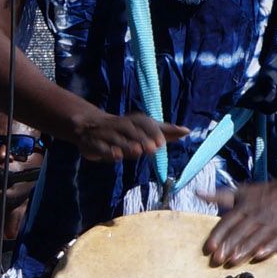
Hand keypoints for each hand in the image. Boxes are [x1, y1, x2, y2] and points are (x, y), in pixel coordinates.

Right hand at [70, 109, 186, 162]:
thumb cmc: (124, 131)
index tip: (162, 143)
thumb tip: (187, 131)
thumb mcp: (144, 129)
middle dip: (142, 139)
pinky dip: (108, 151)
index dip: (153, 131)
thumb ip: (165, 131)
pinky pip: (101, 147)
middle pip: (131, 130)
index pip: (144, 122)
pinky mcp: (94, 144)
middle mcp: (119, 125)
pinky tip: (116, 156)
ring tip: (136, 151)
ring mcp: (106, 134)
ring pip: (117, 138)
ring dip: (126, 144)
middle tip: (152, 149)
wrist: (89, 127)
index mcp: (133, 121)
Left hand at [206, 177, 276, 266]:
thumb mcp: (242, 192)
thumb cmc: (266, 192)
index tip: (209, 248)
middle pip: (240, 232)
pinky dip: (268, 248)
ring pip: (256, 238)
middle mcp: (257, 215)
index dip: (217, 236)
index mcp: (245, 207)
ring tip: (233, 261)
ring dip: (244, 250)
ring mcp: (273, 224)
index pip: (228, 223)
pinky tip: (259, 256)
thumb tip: (197, 193)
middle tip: (217, 260)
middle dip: (228, 246)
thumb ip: (219, 196)